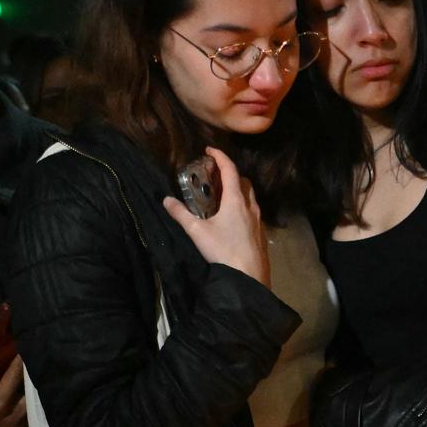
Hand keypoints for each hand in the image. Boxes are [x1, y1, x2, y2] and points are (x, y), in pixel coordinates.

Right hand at [0, 337, 25, 426]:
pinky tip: (16, 397)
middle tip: (22, 362)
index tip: (21, 345)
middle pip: (29, 390)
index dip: (20, 357)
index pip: (17, 373)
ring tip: (20, 378)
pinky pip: (24, 417)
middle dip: (27, 375)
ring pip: (29, 405)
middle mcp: (11, 416)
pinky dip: (24, 405)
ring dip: (27, 391)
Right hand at [163, 147, 270, 286]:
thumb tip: (166, 200)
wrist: (250, 277)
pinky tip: (233, 219)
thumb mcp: (197, 232)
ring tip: (222, 196)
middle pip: (243, 181)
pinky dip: (243, 206)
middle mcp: (250, 206)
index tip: (209, 149)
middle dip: (231, 173)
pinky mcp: (261, 233)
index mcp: (236, 200)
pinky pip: (253, 211)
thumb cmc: (223, 251)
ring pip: (250, 197)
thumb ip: (181, 215)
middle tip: (215, 175)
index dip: (220, 156)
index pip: (230, 170)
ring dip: (238, 190)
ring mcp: (259, 220)